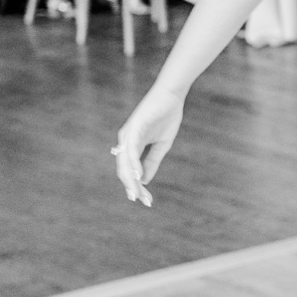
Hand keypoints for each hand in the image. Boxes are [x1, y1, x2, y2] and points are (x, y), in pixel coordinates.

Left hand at [113, 83, 184, 205]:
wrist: (171, 95)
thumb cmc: (166, 116)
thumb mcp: (161, 145)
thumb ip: (152, 161)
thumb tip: (144, 180)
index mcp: (131, 145)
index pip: (130, 170)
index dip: (137, 186)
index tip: (146, 200)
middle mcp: (125, 141)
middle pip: (124, 170)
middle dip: (133, 187)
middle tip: (142, 201)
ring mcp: (128, 134)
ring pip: (125, 163)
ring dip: (131, 180)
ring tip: (138, 194)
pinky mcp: (134, 127)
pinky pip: (131, 150)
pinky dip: (133, 164)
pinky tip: (138, 175)